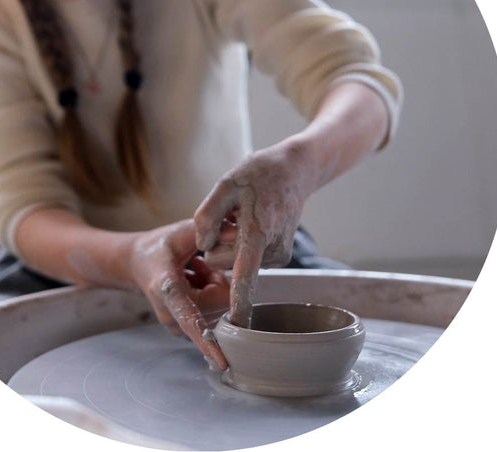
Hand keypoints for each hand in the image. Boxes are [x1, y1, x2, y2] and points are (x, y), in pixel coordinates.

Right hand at [128, 219, 229, 370]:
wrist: (136, 263)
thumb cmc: (160, 246)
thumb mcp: (181, 231)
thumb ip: (208, 230)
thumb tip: (238, 232)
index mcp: (167, 289)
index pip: (188, 317)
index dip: (206, 339)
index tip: (221, 361)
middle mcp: (169, 313)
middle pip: (218, 303)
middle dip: (218, 280)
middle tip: (199, 264)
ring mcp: (175, 325)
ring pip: (218, 307)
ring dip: (214, 286)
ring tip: (194, 272)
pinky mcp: (182, 330)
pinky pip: (213, 312)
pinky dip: (209, 294)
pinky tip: (194, 281)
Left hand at [194, 141, 317, 326]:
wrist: (294, 171)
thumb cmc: (257, 174)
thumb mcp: (225, 184)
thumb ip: (207, 216)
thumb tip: (202, 246)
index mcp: (257, 232)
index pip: (244, 274)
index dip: (239, 302)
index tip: (238, 326)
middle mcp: (272, 249)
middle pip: (224, 262)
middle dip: (217, 243)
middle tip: (230, 215)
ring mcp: (278, 254)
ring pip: (236, 261)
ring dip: (231, 242)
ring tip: (244, 215)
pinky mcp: (279, 255)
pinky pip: (248, 257)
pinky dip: (243, 243)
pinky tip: (253, 221)